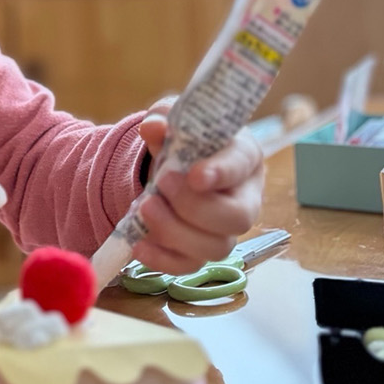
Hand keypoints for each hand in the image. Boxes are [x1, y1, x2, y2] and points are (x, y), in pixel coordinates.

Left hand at [133, 100, 264, 275]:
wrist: (172, 166)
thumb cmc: (185, 140)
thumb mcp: (173, 119)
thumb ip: (164, 117)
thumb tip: (154, 127)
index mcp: (242, 155)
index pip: (242, 164)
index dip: (222, 172)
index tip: (195, 175)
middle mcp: (244, 198)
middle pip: (238, 217)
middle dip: (195, 206)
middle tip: (160, 185)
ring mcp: (225, 230)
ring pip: (216, 247)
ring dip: (175, 232)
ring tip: (144, 208)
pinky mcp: (201, 252)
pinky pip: (189, 266)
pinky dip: (162, 259)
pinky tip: (139, 244)